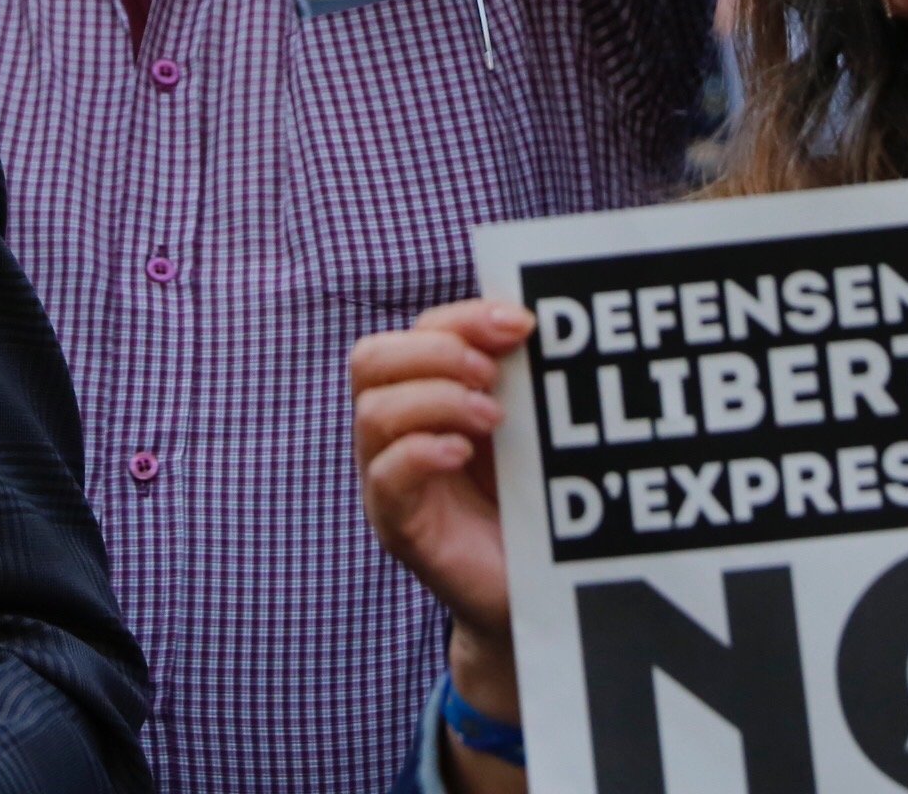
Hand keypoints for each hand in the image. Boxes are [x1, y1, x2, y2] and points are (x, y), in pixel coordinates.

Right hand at [352, 298, 527, 641]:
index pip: (418, 330)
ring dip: (437, 400)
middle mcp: (395, 429)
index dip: (464, 318)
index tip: (522, 324)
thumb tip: (530, 316)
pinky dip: (422, 452)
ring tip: (492, 418)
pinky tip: (462, 454)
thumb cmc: (532, 500)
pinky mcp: (397, 525)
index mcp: (425, 392)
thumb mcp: (528, 425)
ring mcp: (388, 478)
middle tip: (492, 374)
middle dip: (436, 352)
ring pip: (373, 412)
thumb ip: (518, 374)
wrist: (537, 591)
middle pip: (370, 358)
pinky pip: (385, 476)